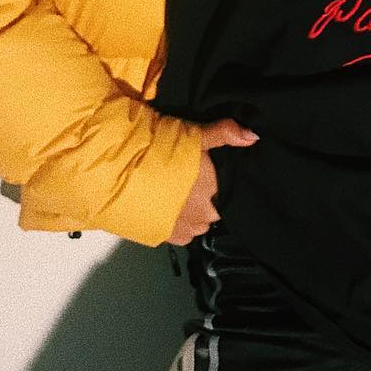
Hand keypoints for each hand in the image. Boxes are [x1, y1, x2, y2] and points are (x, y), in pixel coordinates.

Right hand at [167, 116, 258, 245]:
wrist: (118, 170)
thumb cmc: (158, 150)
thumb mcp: (194, 134)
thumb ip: (225, 133)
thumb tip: (253, 136)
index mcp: (214, 190)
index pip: (230, 196)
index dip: (221, 187)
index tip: (208, 178)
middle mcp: (202, 215)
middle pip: (213, 212)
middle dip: (207, 201)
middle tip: (190, 183)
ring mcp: (182, 228)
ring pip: (197, 225)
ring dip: (191, 214)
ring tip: (176, 196)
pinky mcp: (161, 237)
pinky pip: (179, 235)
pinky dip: (175, 224)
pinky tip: (165, 209)